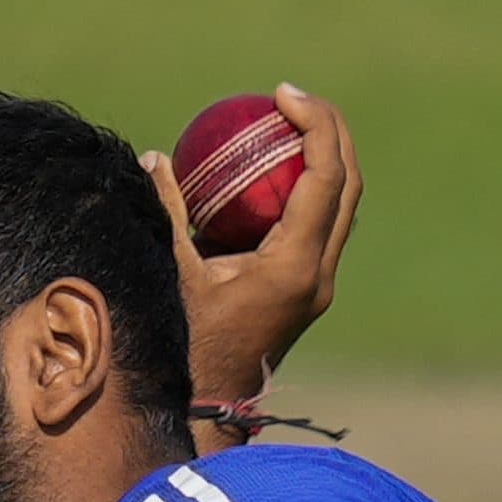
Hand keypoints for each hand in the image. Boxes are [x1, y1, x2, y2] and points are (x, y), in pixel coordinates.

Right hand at [143, 84, 361, 418]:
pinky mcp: (308, 292)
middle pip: (349, 184)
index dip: (313, 123)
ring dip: (325, 160)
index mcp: (294, 265)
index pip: (325, 176)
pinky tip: (268, 176)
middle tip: (292, 99)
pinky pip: (320, 226)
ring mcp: (318, 286)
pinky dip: (306, 192)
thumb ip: (166, 212)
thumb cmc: (186, 345)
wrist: (210, 407)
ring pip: (342, 206)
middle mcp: (318, 274)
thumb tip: (152, 158)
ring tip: (288, 126)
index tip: (281, 94)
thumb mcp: (172, 272)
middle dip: (331, 131)